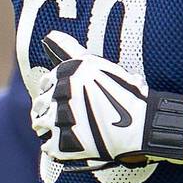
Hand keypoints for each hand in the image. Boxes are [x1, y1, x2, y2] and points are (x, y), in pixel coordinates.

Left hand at [30, 31, 182, 173]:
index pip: (44, 84)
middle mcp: (62, 93)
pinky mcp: (64, 144)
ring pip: (40, 125)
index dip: (55, 92)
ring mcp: (61, 120)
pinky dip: (58, 147)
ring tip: (70, 130)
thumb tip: (49, 35)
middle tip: (71, 118)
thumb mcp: (97, 65)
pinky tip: (73, 143)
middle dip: (51, 111)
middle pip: (39, 105)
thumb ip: (70, 49)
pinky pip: (47, 147)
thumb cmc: (123, 93)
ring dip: (52, 128)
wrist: (143, 125)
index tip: (70, 99)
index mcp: (68, 73)